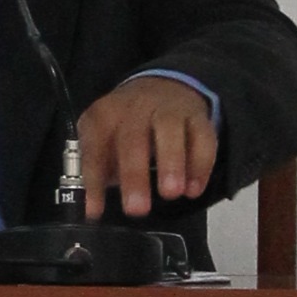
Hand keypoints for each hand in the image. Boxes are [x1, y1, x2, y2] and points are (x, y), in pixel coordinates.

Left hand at [76, 76, 219, 225]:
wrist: (165, 85)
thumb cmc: (129, 124)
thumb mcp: (106, 138)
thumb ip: (101, 169)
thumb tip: (94, 208)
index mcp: (106, 114)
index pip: (95, 146)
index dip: (94, 180)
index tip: (94, 211)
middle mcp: (137, 108)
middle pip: (133, 138)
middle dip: (134, 175)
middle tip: (137, 209)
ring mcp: (169, 109)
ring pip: (170, 131)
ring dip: (171, 163)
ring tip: (171, 194)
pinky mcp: (198, 116)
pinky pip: (203, 138)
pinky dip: (200, 165)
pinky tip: (194, 190)